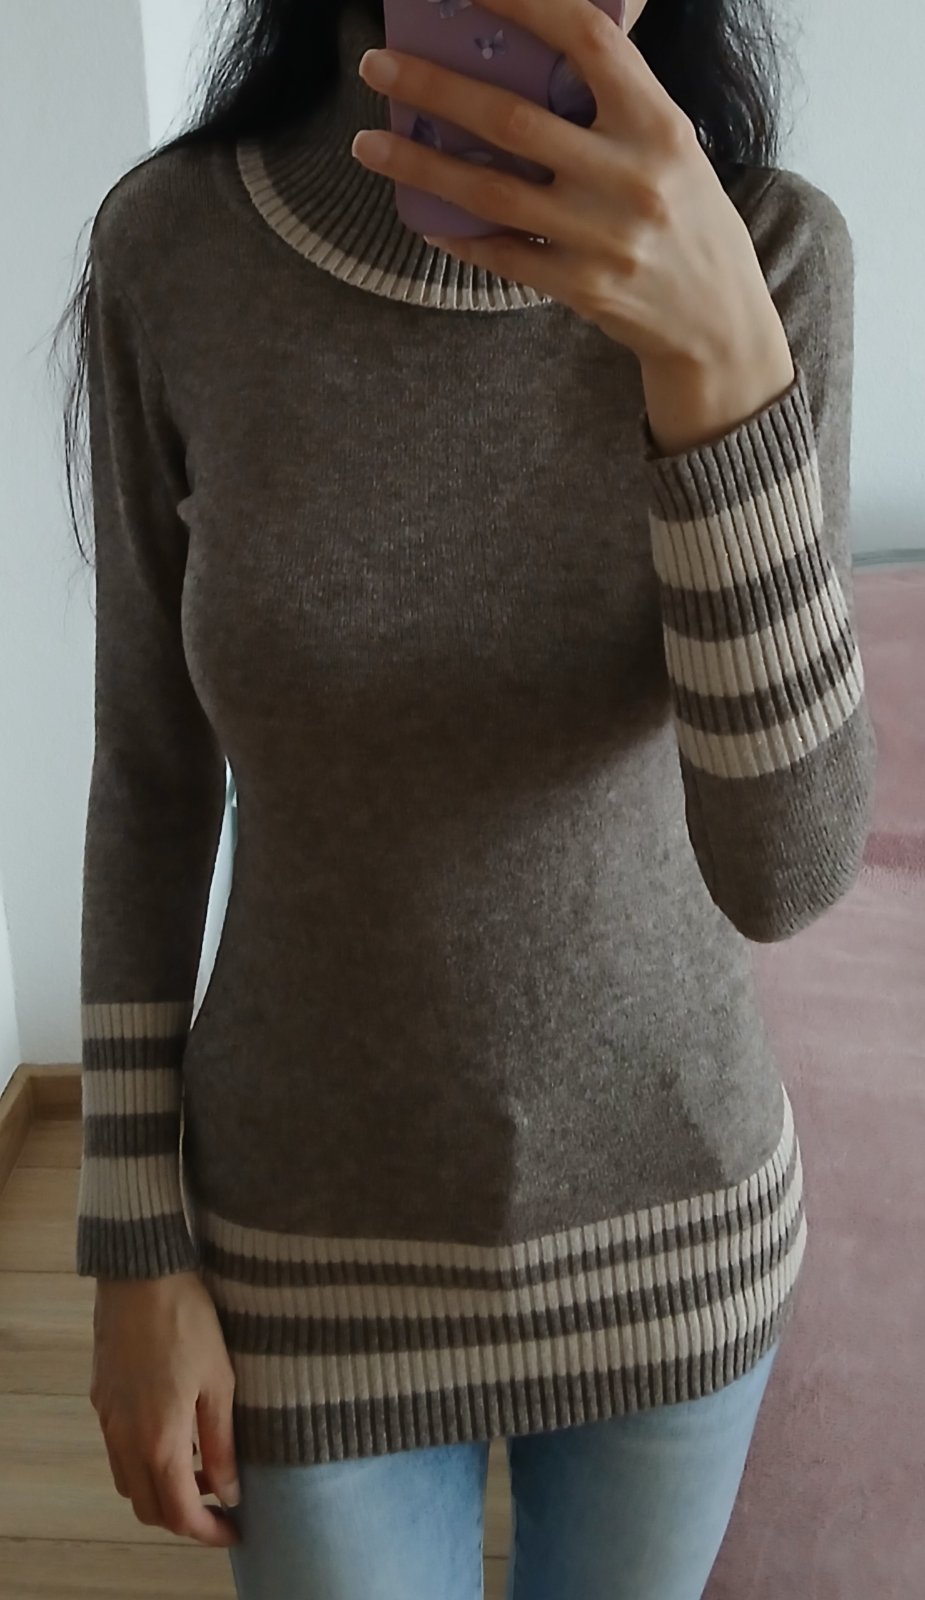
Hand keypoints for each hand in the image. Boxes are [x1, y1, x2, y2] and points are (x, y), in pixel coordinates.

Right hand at [90, 1270, 240, 1547]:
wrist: (140, 1272)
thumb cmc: (188, 1320)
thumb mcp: (220, 1381)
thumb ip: (222, 1443)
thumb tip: (230, 1493)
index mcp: (158, 1439)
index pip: (179, 1513)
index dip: (207, 1531)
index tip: (234, 1529)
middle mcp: (125, 1438)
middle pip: (148, 1506)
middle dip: (183, 1517)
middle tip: (220, 1502)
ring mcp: (108, 1418)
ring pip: (129, 1481)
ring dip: (162, 1489)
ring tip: (202, 1467)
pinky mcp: (101, 1398)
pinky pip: (119, 1450)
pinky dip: (144, 1461)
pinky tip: (175, 1433)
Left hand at [353, 0, 786, 369]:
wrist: (717, 318)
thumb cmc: (684, 215)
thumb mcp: (669, 143)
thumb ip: (614, 99)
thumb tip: (538, 44)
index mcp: (657, 121)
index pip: (587, 37)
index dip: (525, 1)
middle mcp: (631, 174)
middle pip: (514, 118)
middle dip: (434, 87)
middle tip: (378, 66)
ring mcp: (604, 236)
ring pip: (492, 191)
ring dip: (420, 166)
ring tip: (368, 145)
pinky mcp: (583, 287)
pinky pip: (503, 254)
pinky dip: (458, 234)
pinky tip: (423, 218)